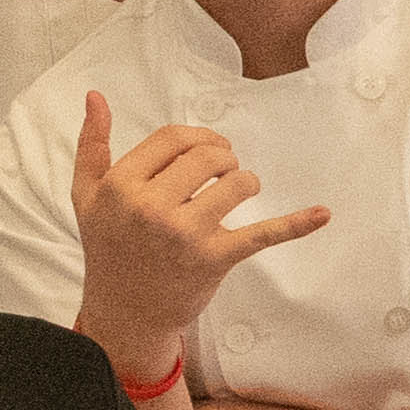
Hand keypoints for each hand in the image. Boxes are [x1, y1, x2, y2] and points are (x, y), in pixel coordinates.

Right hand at [67, 93, 327, 379]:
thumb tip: (95, 96)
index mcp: (121, 186)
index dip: (199, 137)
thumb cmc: (109, 249)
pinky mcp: (214, 258)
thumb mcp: (87, 197)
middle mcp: (151, 207)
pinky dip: (295, 224)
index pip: (173, 138)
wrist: (126, 314)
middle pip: (208, 155)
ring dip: (246, 181)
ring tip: (239, 191)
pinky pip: (262, 233)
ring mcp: (185, 234)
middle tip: (223, 172)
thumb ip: (91, 145)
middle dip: (224, 157)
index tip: (209, 149)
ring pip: (238, 182)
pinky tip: (322, 214)